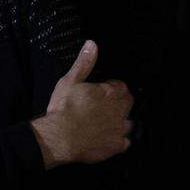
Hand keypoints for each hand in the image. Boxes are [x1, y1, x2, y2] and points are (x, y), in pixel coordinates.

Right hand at [31, 40, 133, 168]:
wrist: (60, 136)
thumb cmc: (64, 108)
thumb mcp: (69, 80)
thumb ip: (84, 63)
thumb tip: (92, 45)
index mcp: (110, 93)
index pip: (121, 86)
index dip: (111, 88)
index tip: (100, 91)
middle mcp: (120, 110)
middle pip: (128, 103)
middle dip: (118, 102)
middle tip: (101, 105)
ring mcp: (120, 129)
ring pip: (129, 122)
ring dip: (120, 121)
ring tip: (104, 121)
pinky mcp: (117, 145)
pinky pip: (124, 142)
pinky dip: (118, 139)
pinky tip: (105, 137)